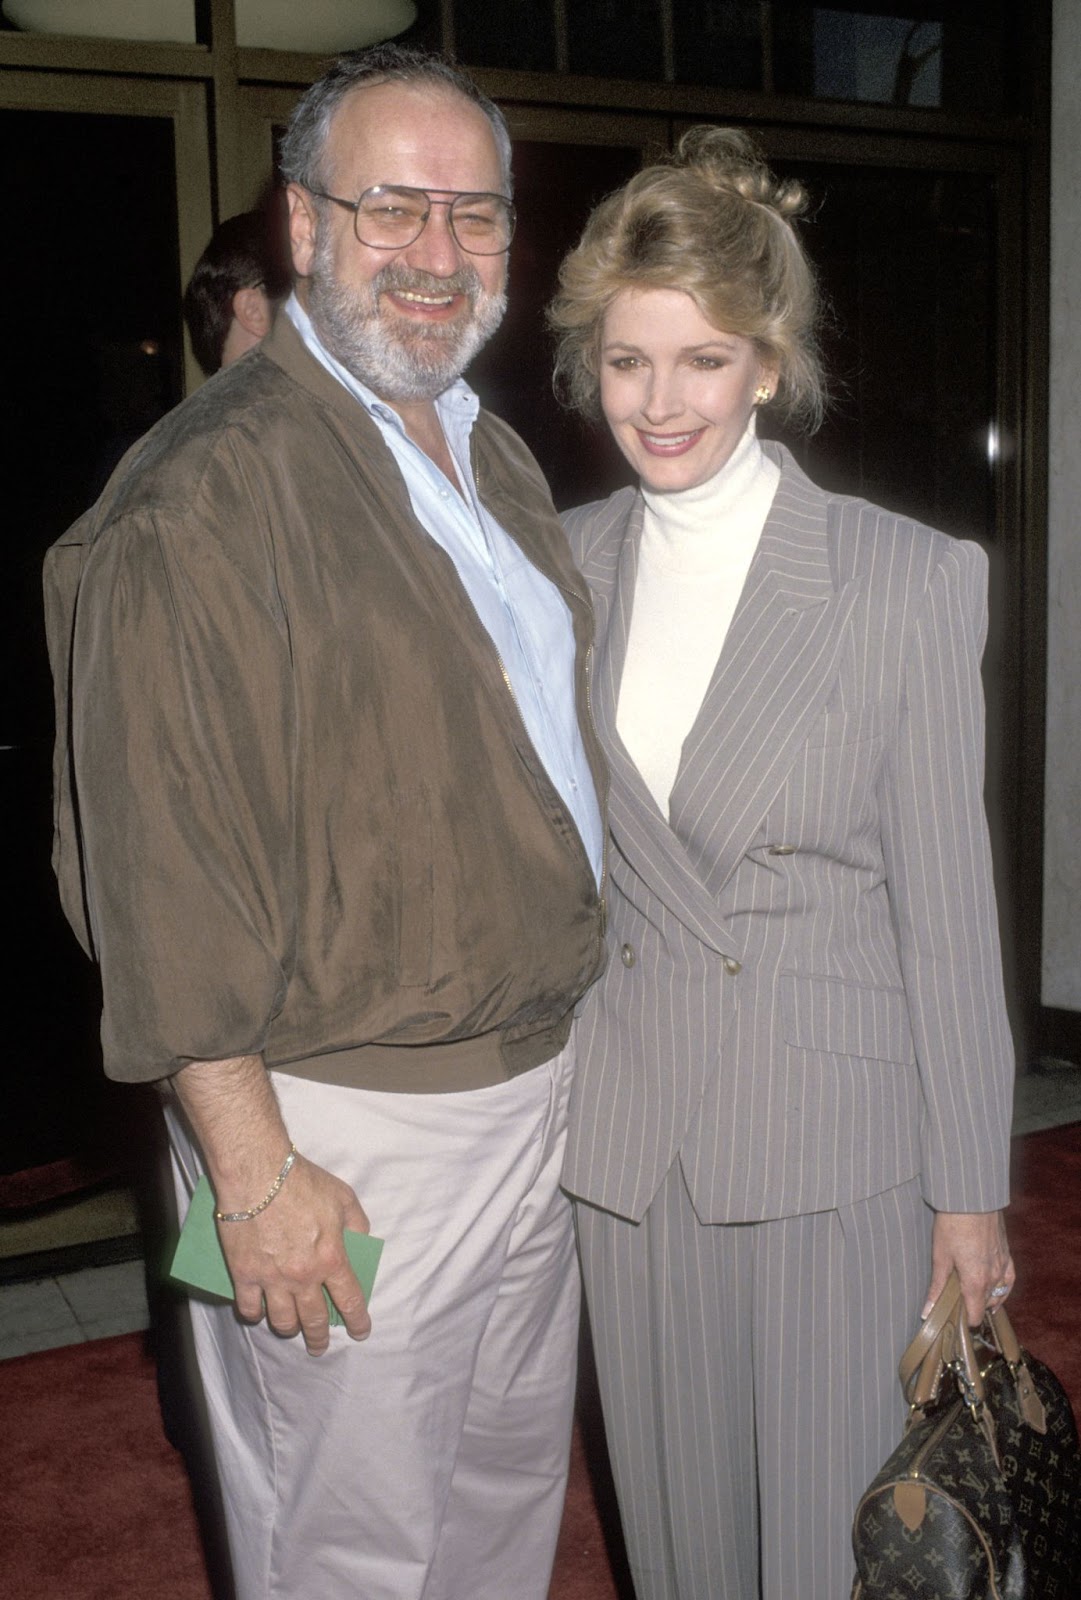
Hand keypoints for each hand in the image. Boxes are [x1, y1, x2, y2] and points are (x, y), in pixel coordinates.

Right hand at [218, 1153, 371, 1354]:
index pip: (350, 1300)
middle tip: (319, 1347)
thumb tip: (360, 1241)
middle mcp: (303, 1276)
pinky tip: (258, 1313)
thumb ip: (357, 1222)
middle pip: (314, 1319)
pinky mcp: (243, 1275)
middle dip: (319, 1338)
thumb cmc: (303, 1181)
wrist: (258, 1174)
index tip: (360, 1332)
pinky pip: (249, 1308)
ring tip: (291, 1330)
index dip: (357, 1321)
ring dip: (289, 1329)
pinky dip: (254, 1314)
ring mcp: (272, 1279)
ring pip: (282, 1321)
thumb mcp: (343, 1196)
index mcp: (331, 1258)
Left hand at [923, 1209, 1013, 1325]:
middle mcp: (994, 1279)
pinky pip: (1008, 1280)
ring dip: (986, 1298)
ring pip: (997, 1294)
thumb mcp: (940, 1257)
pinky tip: (996, 1290)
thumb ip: (937, 1288)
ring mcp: (1003, 1267)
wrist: (972, 1199)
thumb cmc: (953, 1225)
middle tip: (955, 1301)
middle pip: (985, 1305)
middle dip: (972, 1307)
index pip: (975, 1315)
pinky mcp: (1007, 1254)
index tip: (951, 1316)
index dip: (963, 1319)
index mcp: (976, 1282)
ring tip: (971, 1296)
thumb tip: (926, 1312)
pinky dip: (1002, 1289)